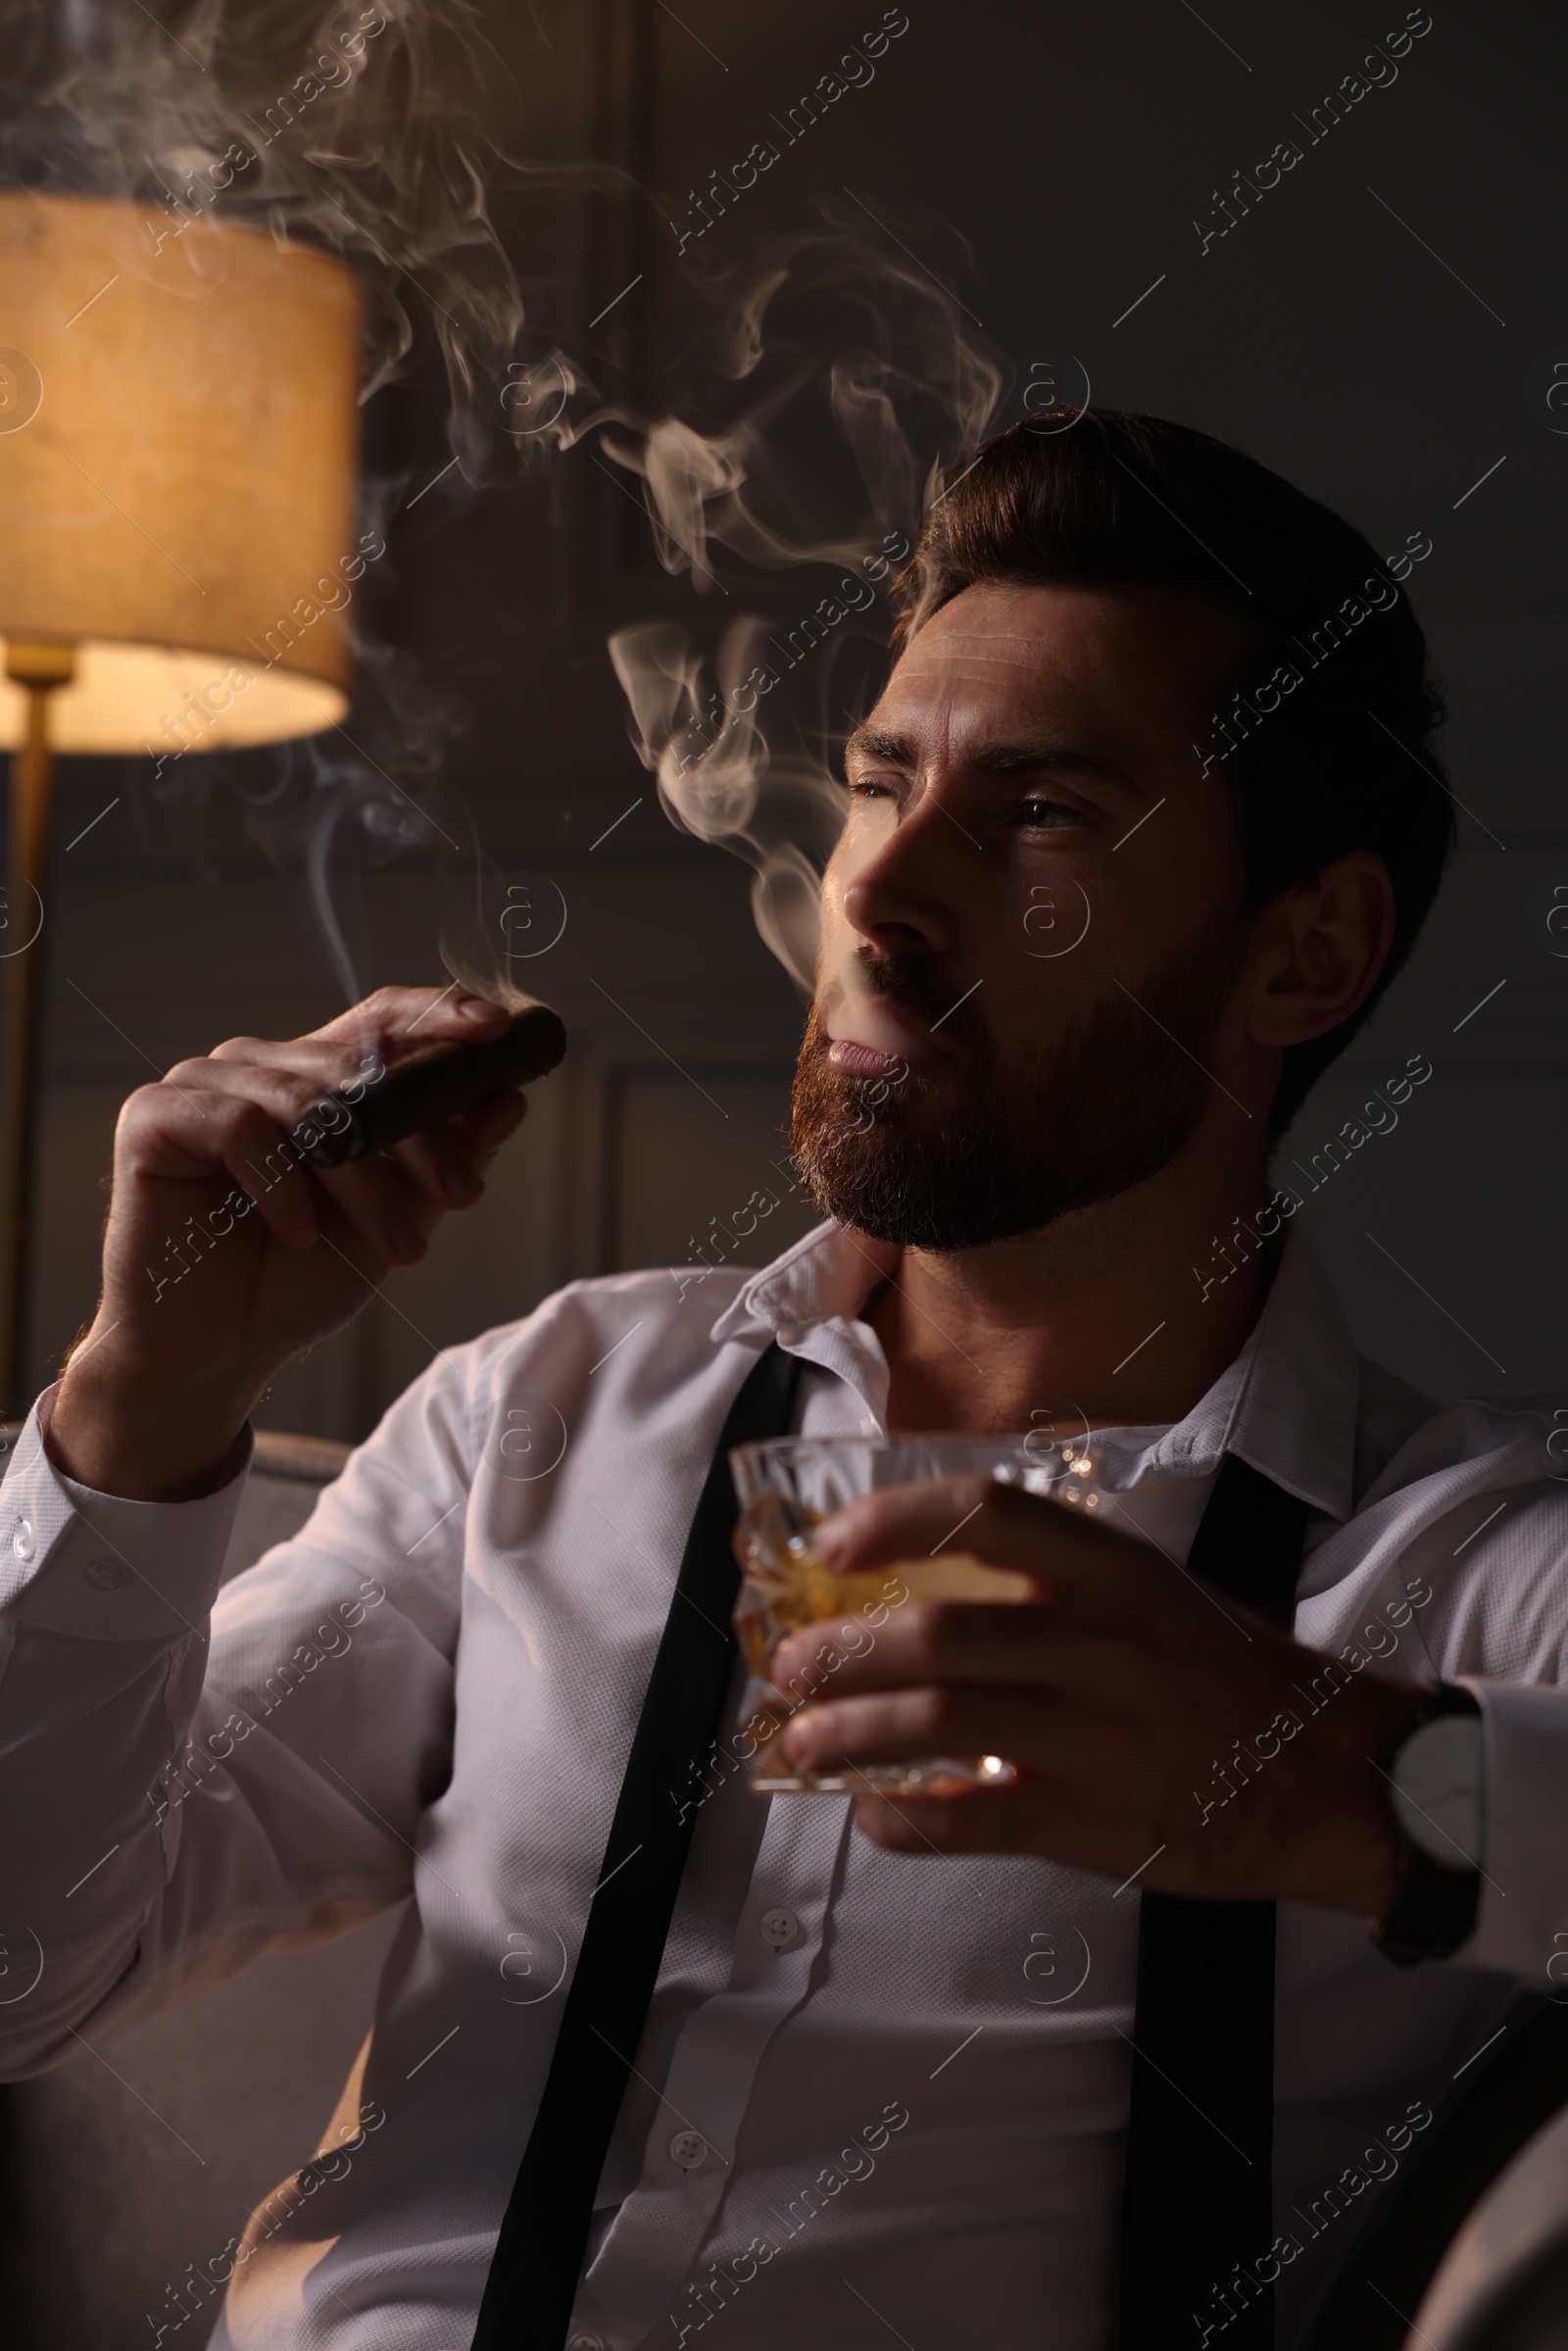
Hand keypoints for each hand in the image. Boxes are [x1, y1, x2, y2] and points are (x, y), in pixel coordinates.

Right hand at [48, 987, 527, 1500]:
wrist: (217, 1353)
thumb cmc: (299, 1279)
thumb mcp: (399, 1217)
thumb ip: (450, 1158)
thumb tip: (510, 1098)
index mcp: (316, 1077)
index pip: (381, 1020)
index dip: (438, 1014)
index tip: (497, 1030)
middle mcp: (259, 1067)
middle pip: (356, 1065)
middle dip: (423, 1136)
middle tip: (461, 1196)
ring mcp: (202, 1085)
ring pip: (305, 1102)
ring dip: (365, 1180)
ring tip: (399, 1247)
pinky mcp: (154, 1117)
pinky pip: (237, 1127)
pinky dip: (282, 1185)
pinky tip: (298, 1234)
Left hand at [769, 1476, 1426, 1913]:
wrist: (1329, 1772)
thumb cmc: (1222, 1674)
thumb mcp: (1149, 1591)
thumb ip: (1050, 1580)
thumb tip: (918, 1579)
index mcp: (1111, 1571)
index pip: (986, 1516)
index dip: (894, 1522)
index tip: (830, 1546)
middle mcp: (1101, 1642)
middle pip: (937, 1635)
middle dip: (842, 1653)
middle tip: (791, 1666)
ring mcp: (1099, 1734)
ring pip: (941, 1724)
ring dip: (852, 1734)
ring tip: (805, 1742)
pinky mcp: (1099, 1820)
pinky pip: (977, 1820)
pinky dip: (910, 1820)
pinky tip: (875, 1816)